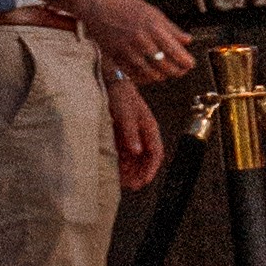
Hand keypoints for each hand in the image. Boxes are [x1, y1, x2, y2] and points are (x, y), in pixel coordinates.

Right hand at [75, 0, 196, 90]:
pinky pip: (135, 75)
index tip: (190, 64)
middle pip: (166, 67)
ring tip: (166, 73)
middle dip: (177, 71)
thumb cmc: (125, 5)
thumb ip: (171, 28)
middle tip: (180, 70)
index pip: (176, 52)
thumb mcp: (152, 12)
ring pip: (151, 74)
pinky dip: (145, 78)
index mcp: (153, 27)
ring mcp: (128, 51)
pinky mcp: (116, 57)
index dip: (186, 62)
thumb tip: (187, 40)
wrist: (97, 4)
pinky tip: (149, 74)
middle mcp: (142, 41)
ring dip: (161, 76)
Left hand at [105, 72, 163, 191]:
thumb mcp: (125, 114)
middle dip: (140, 174)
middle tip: (130, 186)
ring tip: (121, 181)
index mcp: (149, 128)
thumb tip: (137, 151)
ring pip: (135, 158)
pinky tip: (114, 169)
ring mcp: (133, 133)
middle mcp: (143, 133)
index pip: (155, 154)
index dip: (150, 170)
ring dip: (130, 170)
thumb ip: (131, 132)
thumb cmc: (120, 94)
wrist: (110, 79)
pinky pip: (125, 153)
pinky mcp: (123, 133)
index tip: (143, 182)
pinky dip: (121, 162)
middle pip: (146, 159)